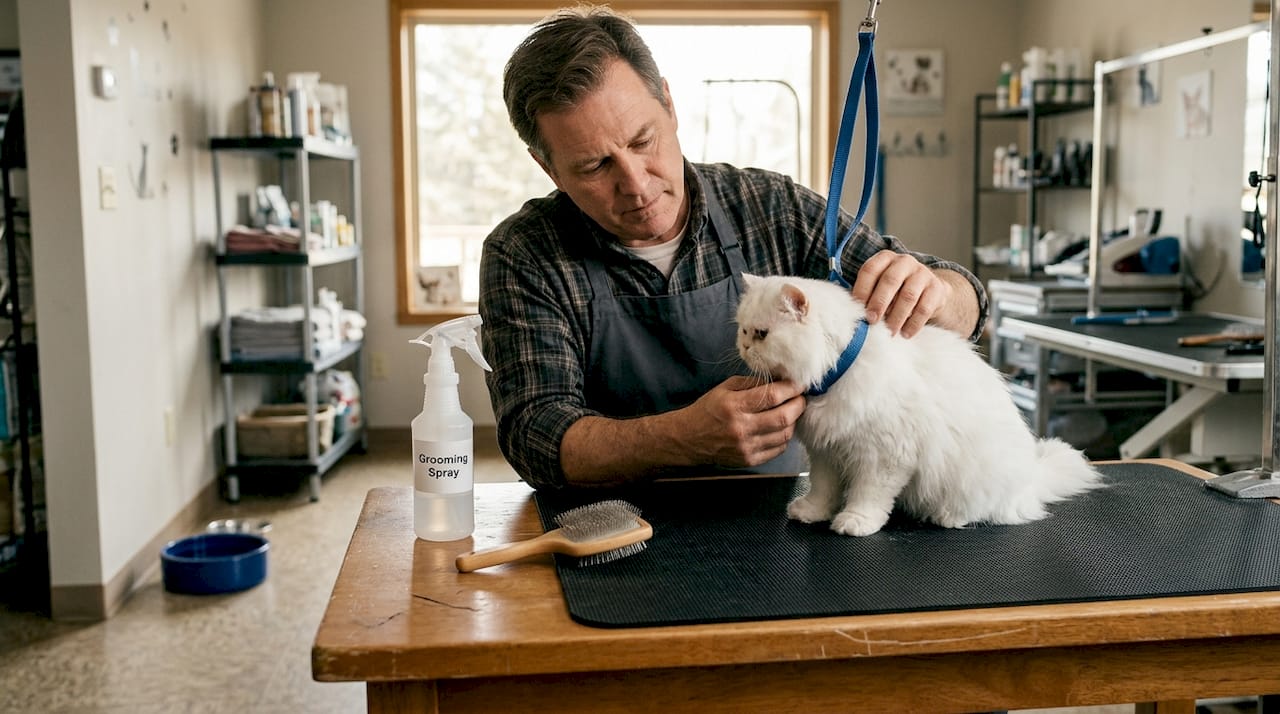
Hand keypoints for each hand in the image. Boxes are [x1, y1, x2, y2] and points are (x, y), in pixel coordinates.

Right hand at [679, 375, 805, 466]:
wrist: (689, 439)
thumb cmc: (708, 410)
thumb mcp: (725, 388)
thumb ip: (752, 383)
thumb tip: (780, 379)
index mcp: (734, 406)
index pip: (772, 396)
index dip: (791, 388)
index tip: (799, 383)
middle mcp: (741, 428)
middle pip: (783, 417)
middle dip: (798, 405)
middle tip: (800, 398)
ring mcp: (747, 447)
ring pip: (785, 435)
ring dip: (793, 422)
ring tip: (792, 412)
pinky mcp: (750, 460)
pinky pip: (778, 449)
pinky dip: (785, 437)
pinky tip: (781, 428)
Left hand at [851, 250, 949, 337]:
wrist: (930, 291)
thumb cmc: (896, 291)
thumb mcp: (880, 287)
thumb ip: (867, 296)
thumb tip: (850, 314)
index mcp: (885, 259)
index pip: (870, 270)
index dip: (862, 290)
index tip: (857, 310)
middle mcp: (904, 261)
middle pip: (890, 280)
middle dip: (879, 303)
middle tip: (872, 321)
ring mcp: (923, 273)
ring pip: (908, 296)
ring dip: (897, 317)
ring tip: (889, 332)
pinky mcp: (937, 288)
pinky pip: (924, 308)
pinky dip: (914, 323)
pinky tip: (905, 334)